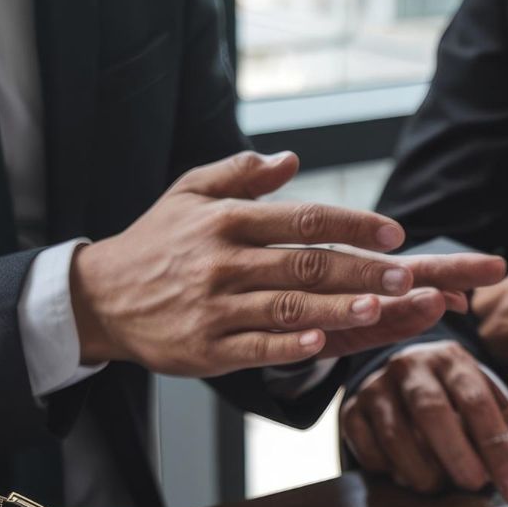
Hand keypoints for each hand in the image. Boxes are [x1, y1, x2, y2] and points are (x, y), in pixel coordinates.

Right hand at [71, 150, 505, 374]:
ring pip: (288, 306)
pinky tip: (323, 342)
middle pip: (306, 264)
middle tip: (407, 276)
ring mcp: (215, 307)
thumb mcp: (189, 193)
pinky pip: (257, 346)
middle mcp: (223, 262)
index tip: (393, 234)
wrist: (100, 297)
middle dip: (361, 269)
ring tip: (381, 309)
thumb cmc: (154, 243)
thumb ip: (240, 174)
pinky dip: (291, 344)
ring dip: (338, 308)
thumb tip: (290, 158)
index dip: (352, 225)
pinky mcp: (207, 348)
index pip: (304, 218)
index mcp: (227, 221)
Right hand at [341, 343, 507, 500]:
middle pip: (432, 412)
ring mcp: (376, 388)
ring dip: (422, 471)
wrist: (400, 376)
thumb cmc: (454, 395)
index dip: (498, 449)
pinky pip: (368, 450)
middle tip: (474, 485)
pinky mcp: (351, 411)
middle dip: (458, 456)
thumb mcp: (489, 396)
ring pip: (396, 435)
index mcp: (452, 360)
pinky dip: (390, 471)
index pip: (478, 402)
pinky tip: (407, 475)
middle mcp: (411, 367)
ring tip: (439, 485)